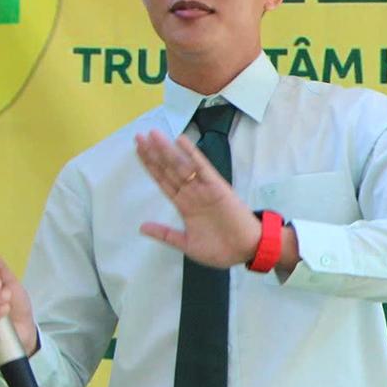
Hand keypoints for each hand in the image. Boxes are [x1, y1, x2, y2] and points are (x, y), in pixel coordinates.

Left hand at [135, 129, 260, 267]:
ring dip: (167, 150)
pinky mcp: (217, 187)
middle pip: (169, 169)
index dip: (151, 166)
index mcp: (184, 205)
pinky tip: (181, 141)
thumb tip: (142, 227)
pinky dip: (192, 154)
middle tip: (139, 137)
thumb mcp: (187, 244)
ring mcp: (204, 188)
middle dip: (154, 154)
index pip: (164, 181)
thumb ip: (166, 234)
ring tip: (153, 135)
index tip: (138, 151)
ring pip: (181, 166)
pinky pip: (202, 168)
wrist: (247, 251)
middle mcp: (192, 193)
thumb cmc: (220, 249)